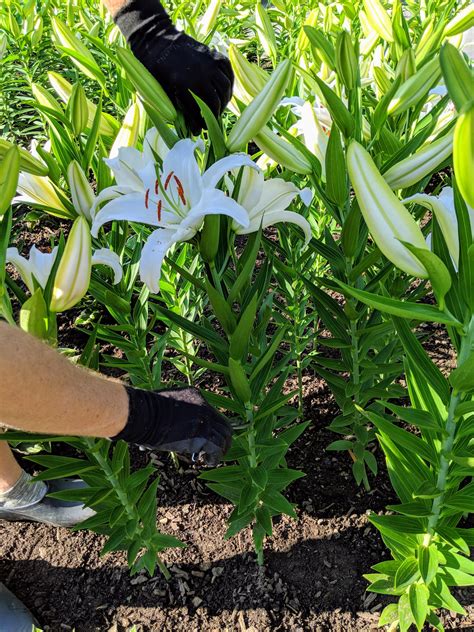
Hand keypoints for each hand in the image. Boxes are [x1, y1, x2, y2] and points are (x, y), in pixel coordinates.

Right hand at [113, 386, 232, 464]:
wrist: (144, 414)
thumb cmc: (145, 412)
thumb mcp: (162, 407)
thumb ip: (166, 417)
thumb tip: (153, 440)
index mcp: (195, 395)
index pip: (210, 412)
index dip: (210, 427)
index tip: (205, 437)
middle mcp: (204, 406)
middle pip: (223, 424)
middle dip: (222, 437)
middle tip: (217, 448)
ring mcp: (206, 421)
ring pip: (223, 437)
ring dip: (220, 449)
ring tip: (211, 458)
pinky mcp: (203, 436)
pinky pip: (217, 449)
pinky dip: (215, 457)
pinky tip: (209, 462)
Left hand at [115, 0, 233, 133]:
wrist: (157, 41)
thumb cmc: (155, 68)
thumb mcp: (161, 90)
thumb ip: (177, 107)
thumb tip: (189, 127)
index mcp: (182, 85)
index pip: (197, 113)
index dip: (199, 125)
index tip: (199, 131)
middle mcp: (199, 75)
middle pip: (215, 102)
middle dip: (214, 115)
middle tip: (211, 120)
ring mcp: (208, 64)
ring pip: (225, 89)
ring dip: (224, 101)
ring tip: (219, 107)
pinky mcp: (214, 55)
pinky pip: (228, 72)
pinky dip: (229, 84)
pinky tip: (225, 91)